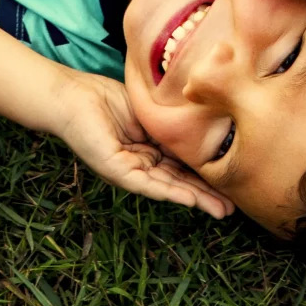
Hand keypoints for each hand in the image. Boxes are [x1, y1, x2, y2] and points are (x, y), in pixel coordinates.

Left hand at [51, 73, 232, 217]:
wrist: (72, 95)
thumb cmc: (105, 97)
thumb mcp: (151, 111)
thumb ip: (173, 123)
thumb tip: (207, 125)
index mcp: (150, 150)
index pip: (184, 166)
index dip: (207, 174)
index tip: (234, 182)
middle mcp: (142, 165)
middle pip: (180, 182)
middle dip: (208, 195)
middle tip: (234, 208)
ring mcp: (130, 170)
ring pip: (168, 187)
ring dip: (196, 199)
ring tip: (221, 210)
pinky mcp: (117, 170)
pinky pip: (148, 184)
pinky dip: (170, 192)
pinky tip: (190, 199)